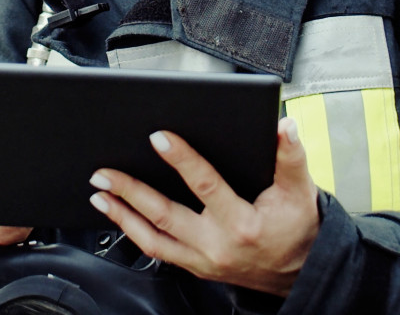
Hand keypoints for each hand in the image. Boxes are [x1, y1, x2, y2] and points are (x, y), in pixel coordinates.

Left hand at [88, 118, 320, 296]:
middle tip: (105, 172)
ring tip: (99, 193)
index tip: (158, 138)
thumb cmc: (297, 228)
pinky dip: (133, 232)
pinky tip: (118, 215)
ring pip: (153, 239)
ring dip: (122, 215)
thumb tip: (284, 126)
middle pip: (165, 215)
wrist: (300, 273)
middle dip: (131, 191)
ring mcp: (203, 260)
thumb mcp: (300, 191)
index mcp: (242, 223)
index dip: (182, 160)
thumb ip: (292, 157)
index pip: (205, 186)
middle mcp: (217, 245)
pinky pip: (158, 251)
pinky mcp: (196, 267)